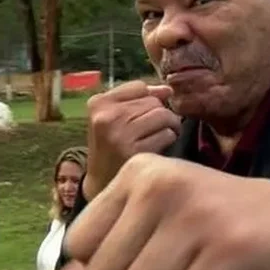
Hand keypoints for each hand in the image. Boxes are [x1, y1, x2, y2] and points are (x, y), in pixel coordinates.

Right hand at [83, 81, 181, 199]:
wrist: (100, 182)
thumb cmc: (111, 145)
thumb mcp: (113, 117)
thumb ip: (138, 99)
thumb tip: (167, 89)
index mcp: (99, 103)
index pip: (138, 87)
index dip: (150, 97)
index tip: (149, 111)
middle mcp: (107, 117)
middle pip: (153, 101)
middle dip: (162, 113)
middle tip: (157, 128)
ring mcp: (120, 135)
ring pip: (163, 115)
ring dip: (170, 125)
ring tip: (163, 134)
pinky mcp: (135, 152)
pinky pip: (166, 134)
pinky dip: (169, 139)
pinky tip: (160, 147)